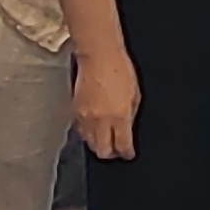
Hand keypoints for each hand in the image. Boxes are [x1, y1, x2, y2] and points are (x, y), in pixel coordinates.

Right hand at [72, 44, 141, 161]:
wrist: (99, 56)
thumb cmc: (120, 69)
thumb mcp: (135, 93)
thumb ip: (131, 115)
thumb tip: (127, 129)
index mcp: (120, 116)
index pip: (122, 145)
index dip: (126, 153)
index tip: (128, 153)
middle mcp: (101, 120)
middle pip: (102, 151)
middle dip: (110, 153)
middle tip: (115, 149)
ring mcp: (85, 117)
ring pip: (89, 143)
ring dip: (98, 144)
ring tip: (104, 139)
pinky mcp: (74, 111)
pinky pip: (80, 131)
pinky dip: (87, 133)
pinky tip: (93, 128)